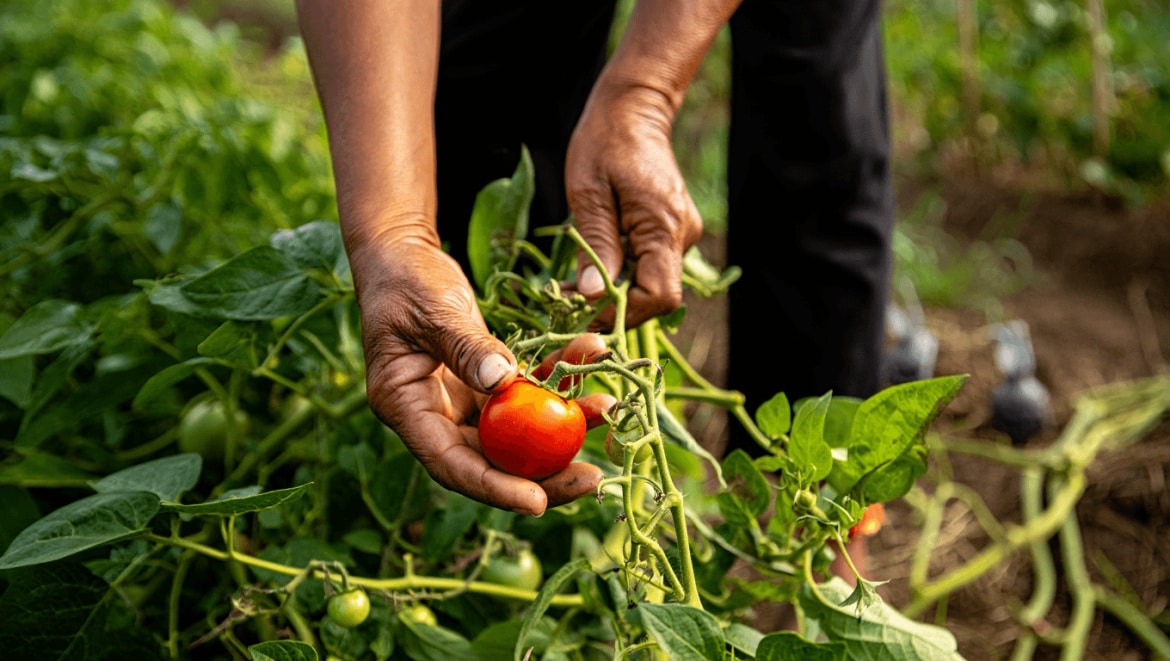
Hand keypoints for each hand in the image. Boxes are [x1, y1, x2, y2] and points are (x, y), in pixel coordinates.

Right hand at [349, 237, 610, 514]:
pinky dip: (558, 380)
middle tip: (591, 478)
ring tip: (607, 409)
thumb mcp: (432, 310)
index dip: (494, 488)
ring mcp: (463, 401)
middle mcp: (434, 415)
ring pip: (516, 432)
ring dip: (562, 424)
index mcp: (405, 408)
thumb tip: (502, 380)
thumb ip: (465, 345)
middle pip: (489, 462)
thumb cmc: (404, 279)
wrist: (403, 254)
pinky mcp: (486, 383)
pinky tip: (591, 357)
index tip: (536, 502)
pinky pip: (527, 392)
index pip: (450, 463)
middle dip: (543, 475)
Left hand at [565, 88, 703, 329]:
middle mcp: (682, 235)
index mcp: (665, 225)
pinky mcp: (671, 232)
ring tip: (573, 284)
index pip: (659, 295)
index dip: (622, 311)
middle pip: (655, 295)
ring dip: (614, 291)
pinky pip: (649, 266)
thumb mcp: (588, 193)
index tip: (582, 309)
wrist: (633, 111)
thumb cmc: (605, 143)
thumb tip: (592, 296)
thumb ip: (595, 246)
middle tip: (568, 300)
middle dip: (612, 305)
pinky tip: (594, 266)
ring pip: (651, 284)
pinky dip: (622, 274)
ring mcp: (680, 234)